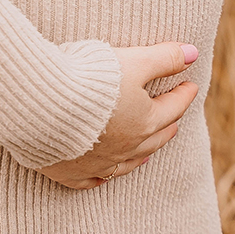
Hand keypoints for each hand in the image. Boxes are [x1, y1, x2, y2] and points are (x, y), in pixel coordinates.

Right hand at [38, 43, 199, 189]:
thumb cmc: (89, 78)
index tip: (190, 86)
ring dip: (142, 154)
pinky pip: (92, 180)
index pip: (173, 106)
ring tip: (150, 150)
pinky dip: (103, 176)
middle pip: (155, 137)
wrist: (40, 105)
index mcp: (144, 121)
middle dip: (168, 124)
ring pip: (129, 162)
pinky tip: (105, 174)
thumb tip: (194, 52)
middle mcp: (126, 147)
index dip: (183, 93)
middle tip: (174, 117)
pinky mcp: (70, 172)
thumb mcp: (132, 60)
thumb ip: (164, 57)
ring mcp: (99, 163)